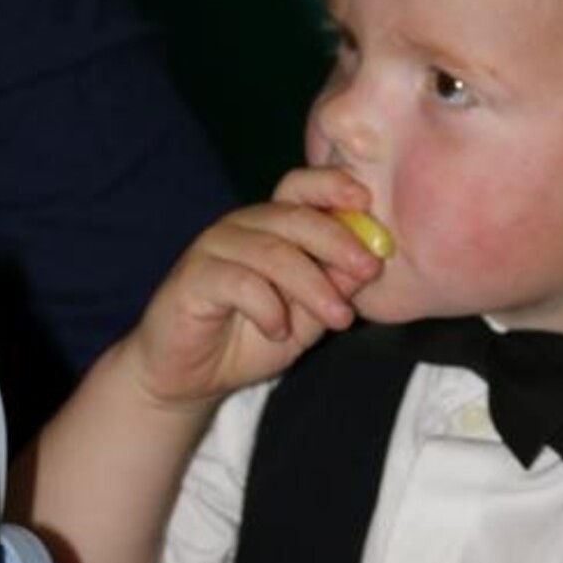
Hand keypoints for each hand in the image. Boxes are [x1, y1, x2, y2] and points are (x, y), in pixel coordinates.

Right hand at [117, 167, 385, 413]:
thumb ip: (334, 288)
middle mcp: (243, 227)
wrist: (191, 377)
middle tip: (369, 269)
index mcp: (272, 226)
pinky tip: (278, 331)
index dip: (332, 185)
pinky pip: (240, 282)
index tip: (365, 201)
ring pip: (272, 251)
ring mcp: (215, 248)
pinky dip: (268, 307)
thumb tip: (371, 262)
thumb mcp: (307, 318)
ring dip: (313, 285)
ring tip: (338, 318)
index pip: (300, 187)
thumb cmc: (250, 339)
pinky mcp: (193, 277)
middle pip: (294, 216)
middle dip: (338, 240)